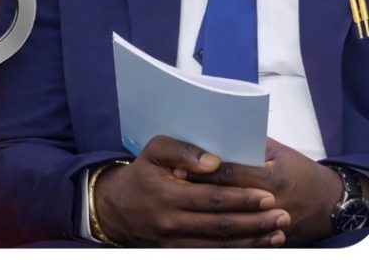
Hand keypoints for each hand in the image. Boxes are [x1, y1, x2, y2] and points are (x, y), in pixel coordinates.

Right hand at [93, 135, 289, 246]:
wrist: (117, 207)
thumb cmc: (141, 174)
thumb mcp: (154, 151)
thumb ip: (183, 151)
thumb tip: (215, 162)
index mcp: (167, 194)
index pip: (212, 198)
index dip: (242, 198)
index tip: (268, 195)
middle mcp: (171, 221)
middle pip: (222, 224)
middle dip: (256, 221)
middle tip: (283, 215)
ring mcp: (174, 242)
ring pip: (221, 244)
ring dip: (253, 240)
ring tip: (279, 232)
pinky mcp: (177, 253)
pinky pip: (212, 254)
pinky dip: (237, 251)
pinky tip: (258, 246)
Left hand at [187, 138, 341, 245]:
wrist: (330, 202)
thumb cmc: (300, 171)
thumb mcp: (279, 151)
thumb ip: (251, 144)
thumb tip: (217, 137)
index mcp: (273, 178)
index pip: (231, 175)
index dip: (204, 172)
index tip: (178, 168)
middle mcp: (272, 203)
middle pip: (226, 198)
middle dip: (197, 192)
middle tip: (171, 185)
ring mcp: (270, 225)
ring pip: (231, 222)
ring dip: (204, 214)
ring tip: (179, 206)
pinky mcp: (271, 239)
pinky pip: (242, 239)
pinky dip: (220, 232)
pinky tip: (199, 227)